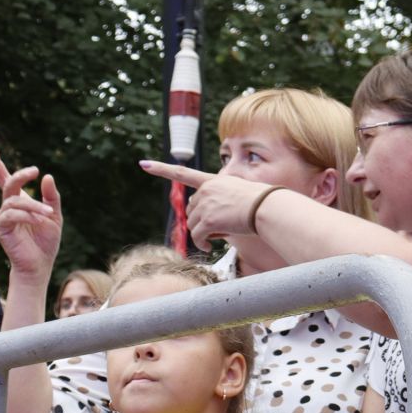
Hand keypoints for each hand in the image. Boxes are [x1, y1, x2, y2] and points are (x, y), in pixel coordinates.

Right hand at [0, 145, 63, 283]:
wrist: (40, 264)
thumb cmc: (46, 242)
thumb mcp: (54, 216)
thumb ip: (51, 197)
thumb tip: (47, 176)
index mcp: (19, 202)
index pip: (4, 179)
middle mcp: (8, 207)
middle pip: (8, 184)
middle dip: (20, 175)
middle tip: (34, 171)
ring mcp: (2, 217)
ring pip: (14, 201)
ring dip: (33, 206)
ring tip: (48, 215)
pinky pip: (10, 215)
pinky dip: (26, 216)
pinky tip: (38, 222)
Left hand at [139, 160, 267, 250]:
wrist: (268, 208)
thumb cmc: (262, 204)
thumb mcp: (241, 194)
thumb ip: (223, 201)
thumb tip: (213, 221)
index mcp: (213, 181)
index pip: (182, 173)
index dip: (161, 169)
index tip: (144, 165)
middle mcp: (206, 190)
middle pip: (191, 210)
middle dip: (200, 222)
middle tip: (218, 230)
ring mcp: (206, 205)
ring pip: (192, 225)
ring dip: (202, 234)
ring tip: (217, 239)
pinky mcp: (209, 221)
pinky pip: (197, 237)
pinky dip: (202, 244)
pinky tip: (209, 247)